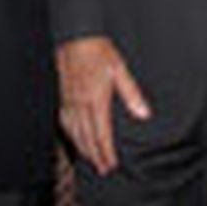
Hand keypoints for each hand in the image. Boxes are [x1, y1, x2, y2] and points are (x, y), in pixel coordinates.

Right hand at [55, 36, 150, 174]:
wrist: (75, 36)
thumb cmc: (99, 51)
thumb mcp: (120, 70)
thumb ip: (131, 94)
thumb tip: (144, 114)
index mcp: (96, 99)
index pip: (102, 134)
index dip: (106, 152)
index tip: (111, 164)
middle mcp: (81, 104)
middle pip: (87, 137)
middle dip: (95, 156)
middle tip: (102, 169)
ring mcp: (69, 101)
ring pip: (74, 132)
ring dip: (82, 148)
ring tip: (90, 159)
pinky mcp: (62, 95)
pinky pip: (64, 120)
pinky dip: (69, 133)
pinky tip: (73, 137)